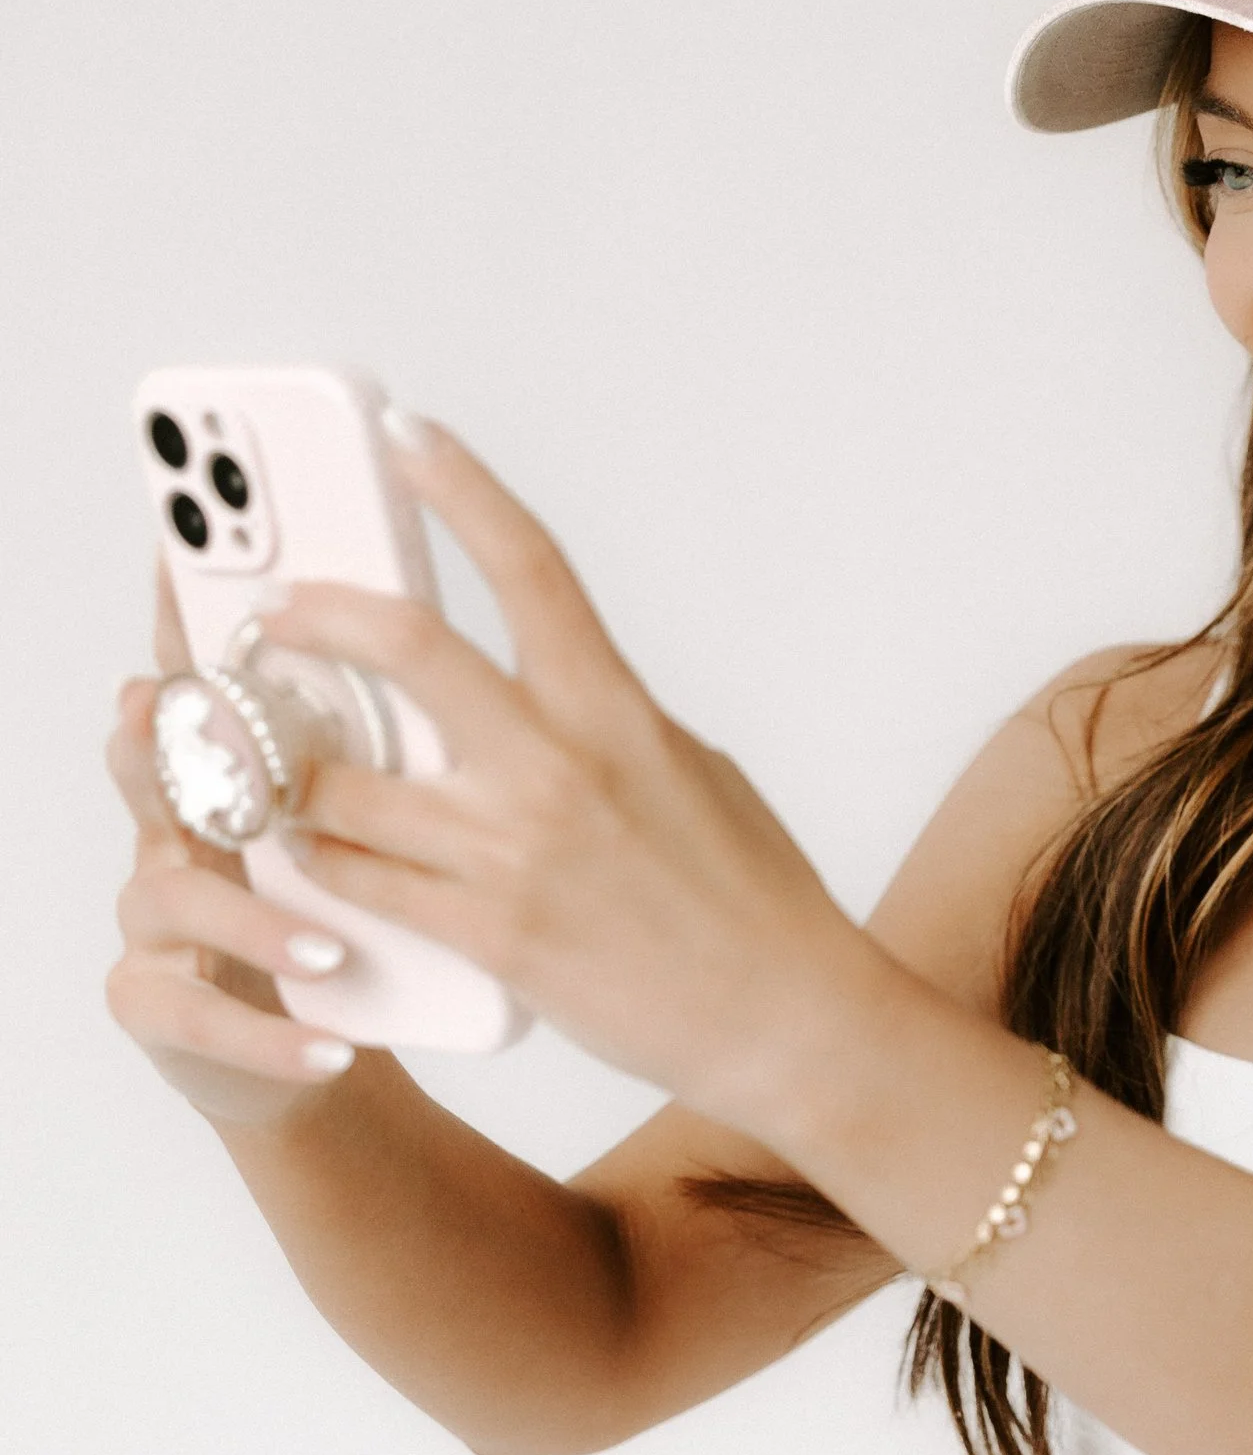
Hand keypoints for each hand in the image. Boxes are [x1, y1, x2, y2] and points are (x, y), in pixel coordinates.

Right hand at [103, 573, 362, 1125]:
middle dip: (162, 737)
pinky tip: (331, 1050)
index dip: (181, 616)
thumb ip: (382, 747)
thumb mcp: (384, 822)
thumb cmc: (356, 913)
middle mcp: (177, 824)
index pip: (200, 673)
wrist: (323, 1047)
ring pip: (171, 893)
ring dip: (253, 918)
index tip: (183, 553)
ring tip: (328, 951)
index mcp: (232, 766)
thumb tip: (443, 649)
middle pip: (150, 761)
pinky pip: (196, 1016)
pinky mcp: (157, 1004)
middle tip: (182, 721)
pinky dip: (268, 1039)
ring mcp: (155, 916)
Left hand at [263, 418, 858, 1129]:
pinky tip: (303, 853)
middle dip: (315, 616)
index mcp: (615, 710)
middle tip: (275, 614)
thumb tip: (542, 688)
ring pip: (346, 783)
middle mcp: (559, 767)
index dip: (460, 485)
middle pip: (405, 648)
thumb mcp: (690, 771)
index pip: (529, 566)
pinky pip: (359, 883)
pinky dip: (318, 861)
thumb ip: (605, 720)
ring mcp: (516, 853)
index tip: (407, 435)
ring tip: (270, 761)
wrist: (781, 1019)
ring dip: (289, 767)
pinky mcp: (489, 936)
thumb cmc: (750, 898)